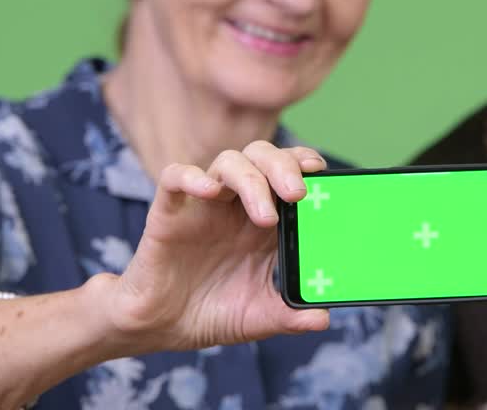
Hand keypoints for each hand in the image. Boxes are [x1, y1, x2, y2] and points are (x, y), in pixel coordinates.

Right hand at [105, 142, 330, 352]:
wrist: (163, 327)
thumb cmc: (214, 312)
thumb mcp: (258, 317)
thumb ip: (290, 316)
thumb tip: (323, 320)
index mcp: (266, 221)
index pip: (289, 172)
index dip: (304, 163)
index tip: (323, 172)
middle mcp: (238, 205)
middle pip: (263, 159)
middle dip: (284, 167)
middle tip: (298, 194)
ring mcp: (205, 205)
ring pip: (228, 162)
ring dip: (251, 180)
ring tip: (266, 216)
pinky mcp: (170, 212)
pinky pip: (175, 177)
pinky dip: (191, 176)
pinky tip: (208, 191)